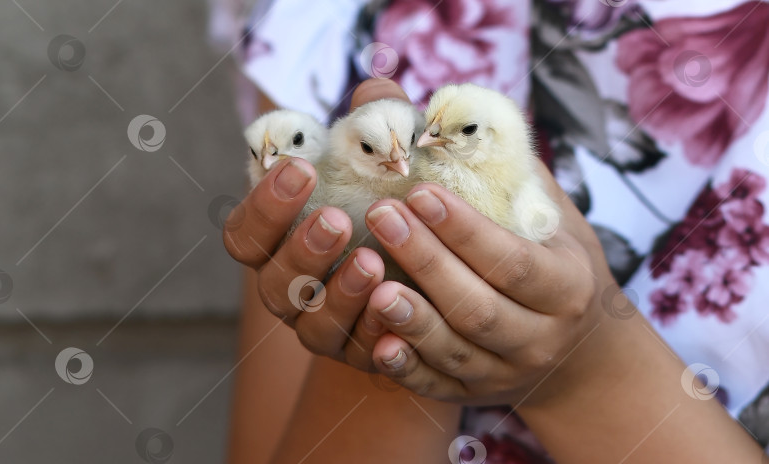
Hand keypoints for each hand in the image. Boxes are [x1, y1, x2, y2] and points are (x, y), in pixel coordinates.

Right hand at [223, 79, 411, 369]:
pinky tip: (399, 309)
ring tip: (373, 262)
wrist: (422, 279)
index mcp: (278, 243)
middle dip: (301, 250)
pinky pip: (360, 353)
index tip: (302, 169)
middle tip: (336, 219)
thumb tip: (375, 93)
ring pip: (311, 325)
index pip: (245, 232)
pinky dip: (375, 335)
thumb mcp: (384, 165)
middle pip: (273, 281)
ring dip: (338, 294)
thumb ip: (374, 127)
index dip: (265, 205)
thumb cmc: (389, 208)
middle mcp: (290, 289)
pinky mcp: (360, 355)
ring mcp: (321, 328)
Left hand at [361, 171, 614, 405]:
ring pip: (456, 351)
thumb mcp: (548, 214)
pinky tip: (377, 343)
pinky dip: (407, 368)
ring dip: (413, 319)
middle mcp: (542, 337)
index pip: (514, 260)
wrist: (580, 351)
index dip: (465, 229)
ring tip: (371, 282)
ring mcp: (506, 373)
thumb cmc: (554, 261)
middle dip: (427, 261)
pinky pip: (437, 387)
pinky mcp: (474, 396)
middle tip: (380, 216)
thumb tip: (436, 109)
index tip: (419, 191)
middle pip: (479, 306)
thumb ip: (498, 169)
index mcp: (567, 286)